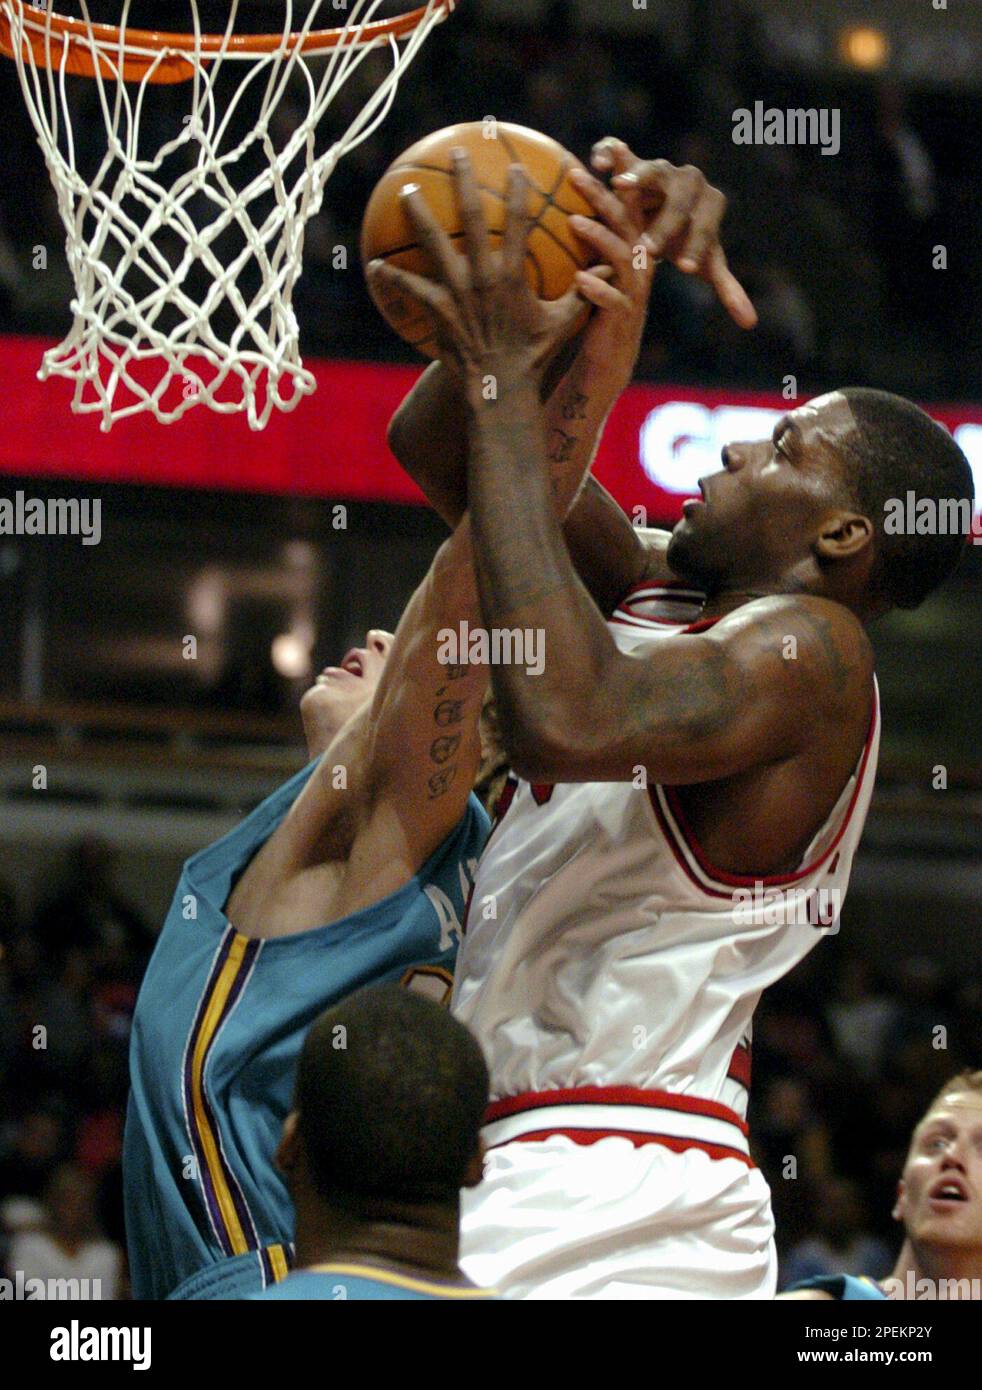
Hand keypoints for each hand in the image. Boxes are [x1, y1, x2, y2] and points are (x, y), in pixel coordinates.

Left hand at [365, 149, 585, 397]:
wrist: (501, 388)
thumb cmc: (534, 356)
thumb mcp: (564, 323)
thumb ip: (584, 293)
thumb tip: (611, 270)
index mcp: (513, 274)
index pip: (520, 222)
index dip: (518, 191)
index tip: (515, 166)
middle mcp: (483, 276)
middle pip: (472, 217)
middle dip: (464, 181)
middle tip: (457, 154)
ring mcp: (457, 292)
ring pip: (433, 243)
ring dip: (419, 213)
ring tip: (407, 190)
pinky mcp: (437, 310)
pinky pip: (410, 288)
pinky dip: (390, 276)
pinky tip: (372, 265)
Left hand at [562, 165, 660, 394]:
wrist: (607, 360)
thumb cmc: (592, 308)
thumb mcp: (588, 266)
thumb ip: (583, 235)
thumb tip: (549, 199)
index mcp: (629, 247)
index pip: (625, 203)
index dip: (617, 175)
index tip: (597, 149)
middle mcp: (637, 265)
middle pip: (625, 221)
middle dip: (603, 195)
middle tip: (575, 175)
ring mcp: (633, 292)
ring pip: (623, 257)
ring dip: (599, 237)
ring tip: (574, 221)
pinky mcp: (624, 319)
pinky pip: (613, 301)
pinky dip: (597, 289)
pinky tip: (580, 279)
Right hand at [590, 138, 756, 328]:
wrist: (661, 209)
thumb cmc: (684, 242)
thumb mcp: (705, 262)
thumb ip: (727, 288)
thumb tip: (750, 323)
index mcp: (709, 203)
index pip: (706, 223)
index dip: (697, 245)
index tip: (683, 270)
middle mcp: (687, 180)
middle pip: (680, 198)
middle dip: (664, 224)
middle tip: (646, 252)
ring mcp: (658, 167)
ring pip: (652, 169)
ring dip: (637, 177)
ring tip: (620, 188)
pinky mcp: (629, 159)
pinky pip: (619, 151)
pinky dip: (610, 153)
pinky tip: (597, 166)